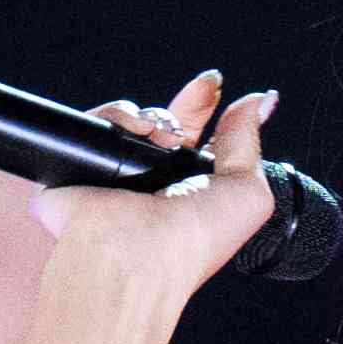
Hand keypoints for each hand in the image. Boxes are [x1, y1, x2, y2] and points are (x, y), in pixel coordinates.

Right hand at [29, 67, 279, 298]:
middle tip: (200, 93)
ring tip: (162, 137)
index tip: (215, 87)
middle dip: (180, 107)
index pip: (199, 144)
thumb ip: (250, 144)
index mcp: (194, 196)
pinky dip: (116, 118)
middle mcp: (156, 187)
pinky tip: (135, 132)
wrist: (133, 256)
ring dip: (150, 116)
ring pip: (131, 121)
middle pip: (164, 126)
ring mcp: (118, 176)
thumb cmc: (192, 241)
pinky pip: (96, 123)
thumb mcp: (247, 192)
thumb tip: (261, 101)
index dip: (206, 110)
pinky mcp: (81, 167)